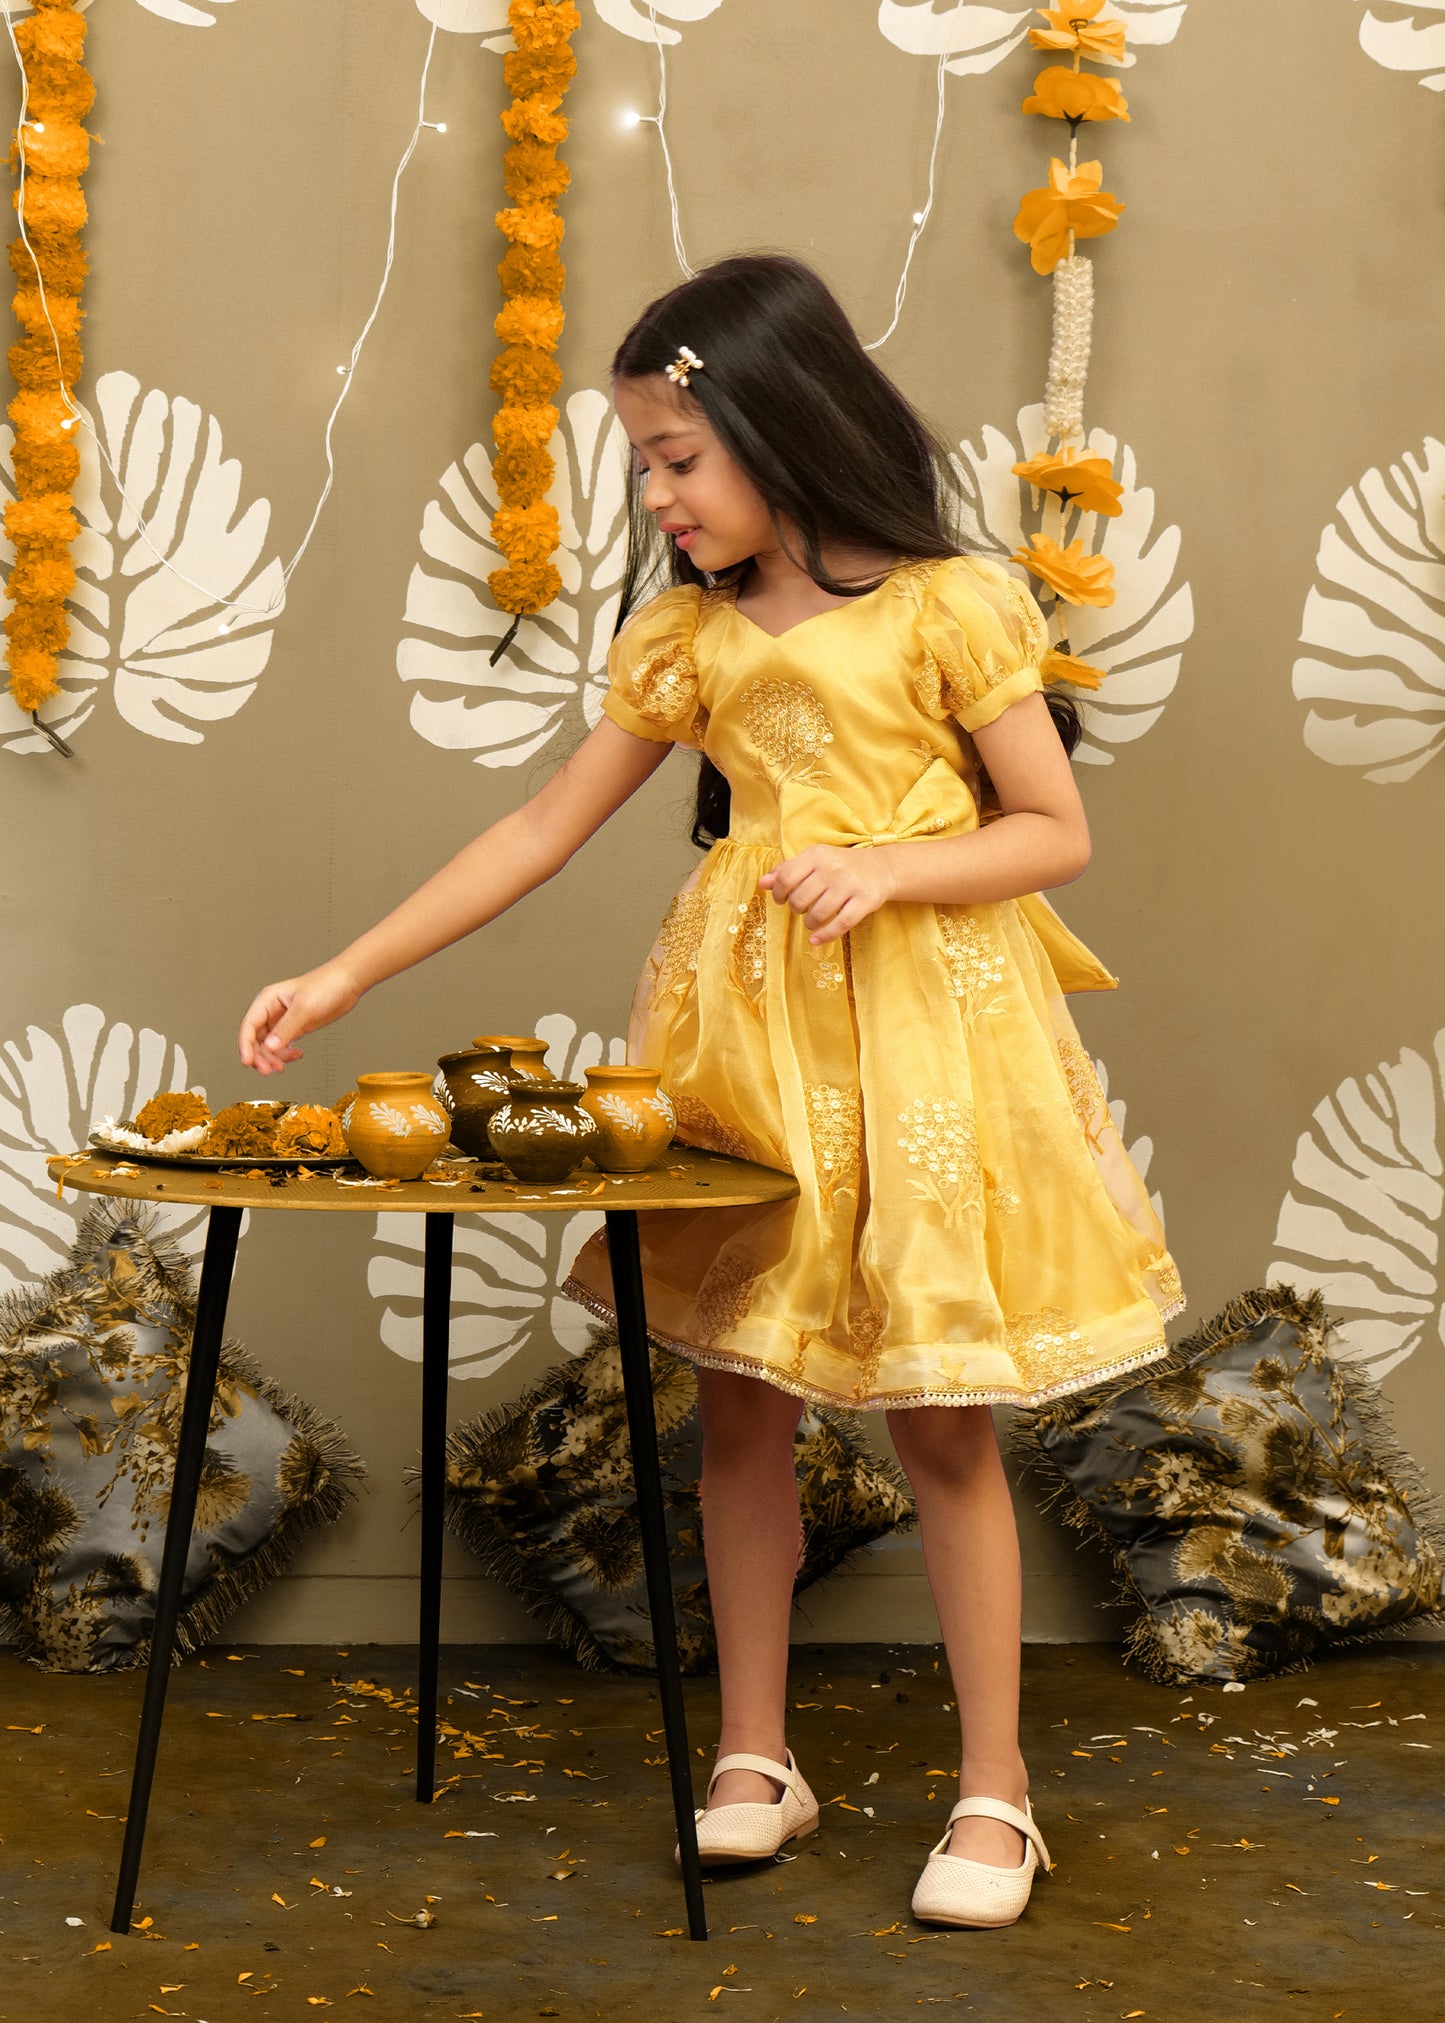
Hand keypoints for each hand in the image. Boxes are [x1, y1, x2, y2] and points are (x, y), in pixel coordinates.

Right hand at [238, 961, 365, 1075]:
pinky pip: (282, 1046)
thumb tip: (269, 1047)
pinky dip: (285, 1054)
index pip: (248, 1026)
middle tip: (269, 1070)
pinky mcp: (295, 1027)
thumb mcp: (304, 1008)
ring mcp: (283, 1020)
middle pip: (255, 1039)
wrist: (348, 982)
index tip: (247, 1062)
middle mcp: (272, 1011)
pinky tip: (297, 1055)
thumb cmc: (326, 985)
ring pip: (267, 1045)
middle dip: (259, 1056)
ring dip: (272, 1058)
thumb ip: (286, 1028)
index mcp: (267, 1000)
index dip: (245, 1046)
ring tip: (283, 1066)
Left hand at [757, 843, 895, 944]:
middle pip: (800, 899)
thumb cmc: (840, 866)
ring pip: (818, 914)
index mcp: (816, 855)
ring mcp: (850, 885)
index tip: (782, 900)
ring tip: (812, 921)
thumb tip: (762, 883)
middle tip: (802, 909)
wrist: (881, 868)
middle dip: (796, 909)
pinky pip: (841, 925)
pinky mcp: (865, 901)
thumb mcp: (814, 861)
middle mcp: (832, 868)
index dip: (778, 894)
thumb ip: (787, 870)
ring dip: (810, 923)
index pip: (786, 878)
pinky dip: (825, 936)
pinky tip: (816, 940)